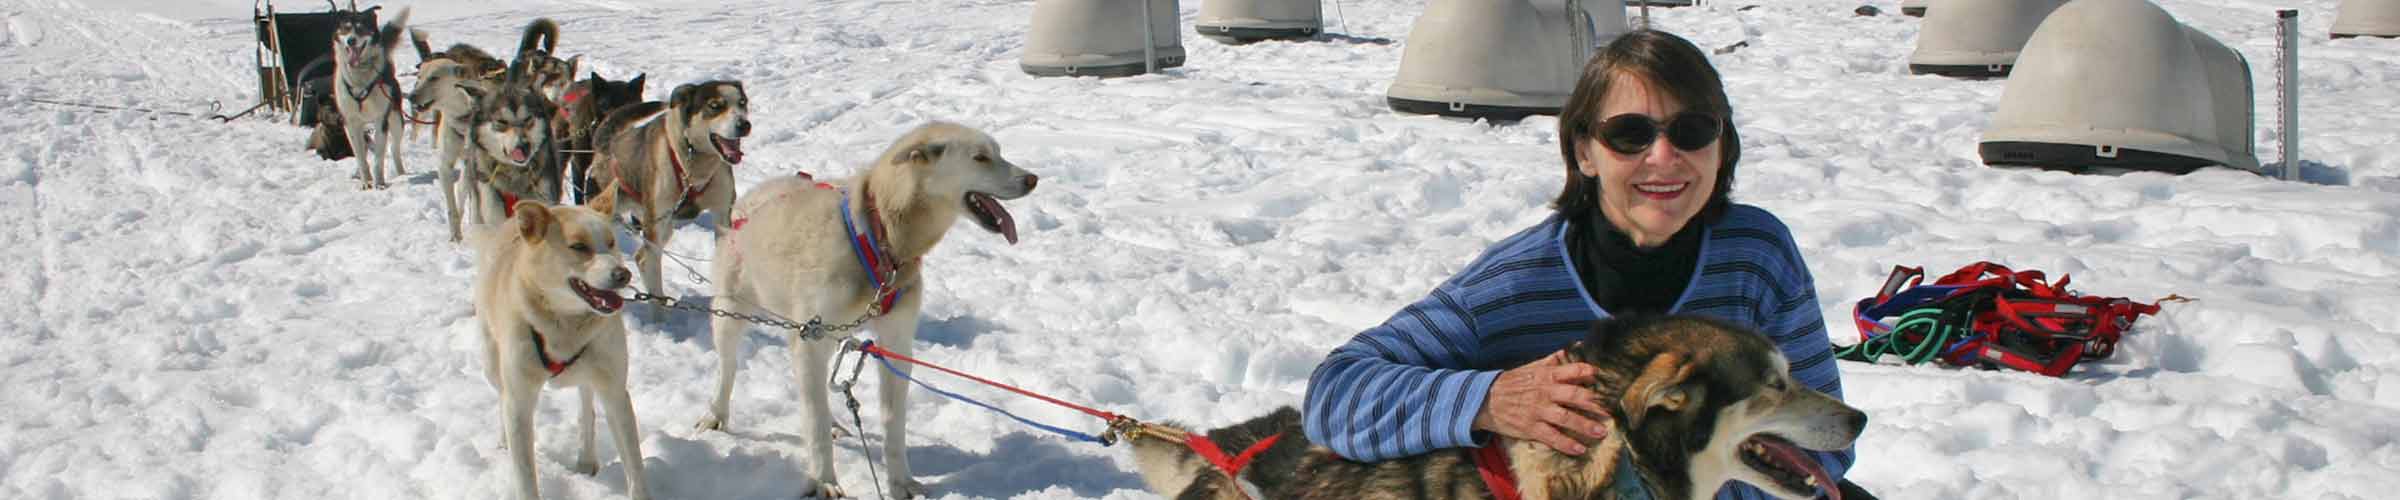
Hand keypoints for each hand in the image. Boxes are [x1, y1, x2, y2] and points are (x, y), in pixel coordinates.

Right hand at [1473, 351, 1611, 454]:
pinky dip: (1566, 444)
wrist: (1484, 399)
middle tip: (1610, 412)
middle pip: (1575, 396)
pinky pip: (1552, 437)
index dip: (1589, 374)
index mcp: (1546, 375)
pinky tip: (1580, 449)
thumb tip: (1573, 347)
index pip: (1572, 371)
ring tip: (1602, 432)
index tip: (1603, 378)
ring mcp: (1538, 411)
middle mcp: (1545, 392)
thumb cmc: (1512, 382)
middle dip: (1595, 404)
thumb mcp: (1531, 367)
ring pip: (1566, 418)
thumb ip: (1553, 360)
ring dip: (1585, 426)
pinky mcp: (1530, 428)